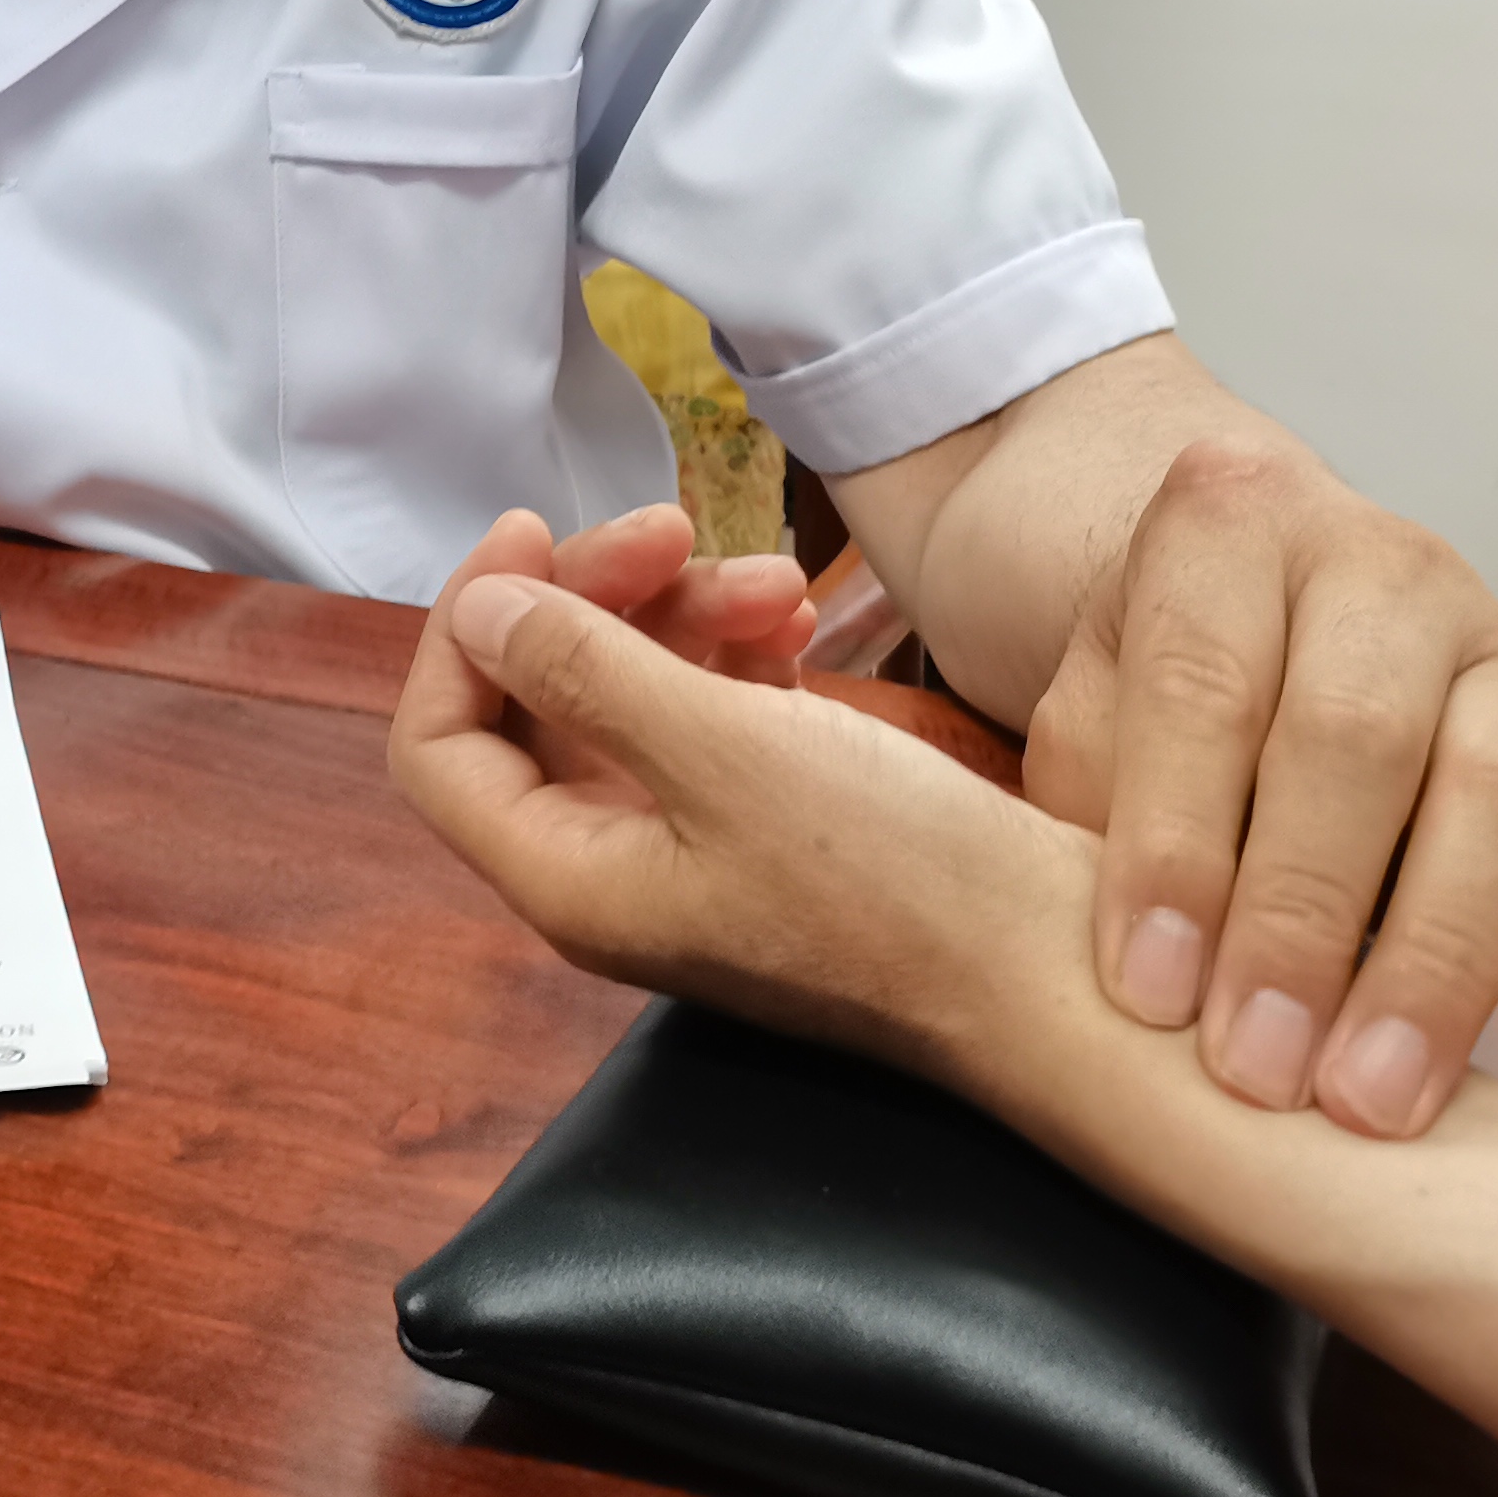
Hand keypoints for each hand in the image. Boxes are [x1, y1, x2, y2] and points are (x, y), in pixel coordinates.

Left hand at [387, 512, 1068, 1082]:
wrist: (1057, 970)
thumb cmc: (897, 882)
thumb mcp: (725, 753)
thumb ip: (587, 673)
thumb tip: (478, 612)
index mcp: (568, 879)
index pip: (440, 744)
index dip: (466, 629)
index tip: (533, 531)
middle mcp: (613, 874)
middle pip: (539, 703)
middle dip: (596, 599)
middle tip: (680, 526)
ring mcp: (694, 853)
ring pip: (632, 699)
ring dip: (682, 616)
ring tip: (777, 578)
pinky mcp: (772, 831)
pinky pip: (712, 722)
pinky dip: (737, 658)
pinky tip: (796, 624)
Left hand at [1018, 435, 1497, 1163]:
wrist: (1250, 609)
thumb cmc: (1153, 690)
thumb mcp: (1086, 704)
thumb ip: (1097, 813)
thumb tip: (1140, 984)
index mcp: (1239, 525)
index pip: (1206, 680)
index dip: (1175, 840)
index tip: (1145, 990)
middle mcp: (1393, 577)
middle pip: (1361, 737)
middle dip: (1302, 917)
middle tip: (1254, 1067)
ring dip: (1438, 976)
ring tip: (1375, 1109)